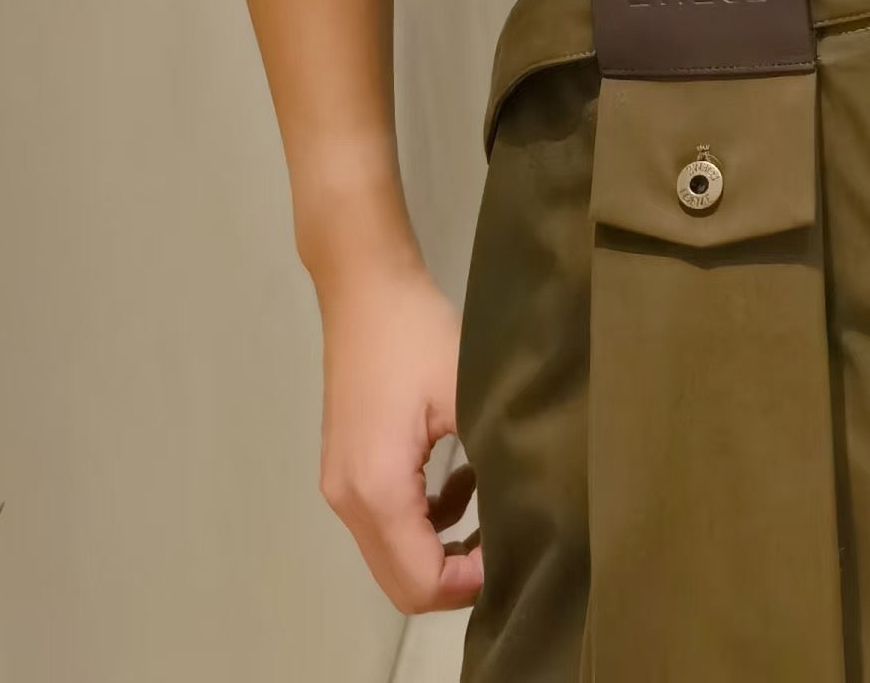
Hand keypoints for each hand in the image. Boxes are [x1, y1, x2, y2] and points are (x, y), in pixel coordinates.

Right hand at [316, 257, 482, 614]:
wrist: (364, 286)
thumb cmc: (416, 334)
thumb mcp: (465, 393)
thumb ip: (492, 460)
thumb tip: (529, 510)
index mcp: (376, 489)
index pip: (421, 582)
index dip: (472, 582)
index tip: (515, 548)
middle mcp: (348, 500)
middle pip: (401, 583)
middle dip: (457, 577)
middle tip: (507, 541)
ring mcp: (341, 484)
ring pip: (392, 555)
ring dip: (442, 548)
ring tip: (492, 508)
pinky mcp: (346, 465)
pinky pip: (385, 522)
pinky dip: (424, 519)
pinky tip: (461, 478)